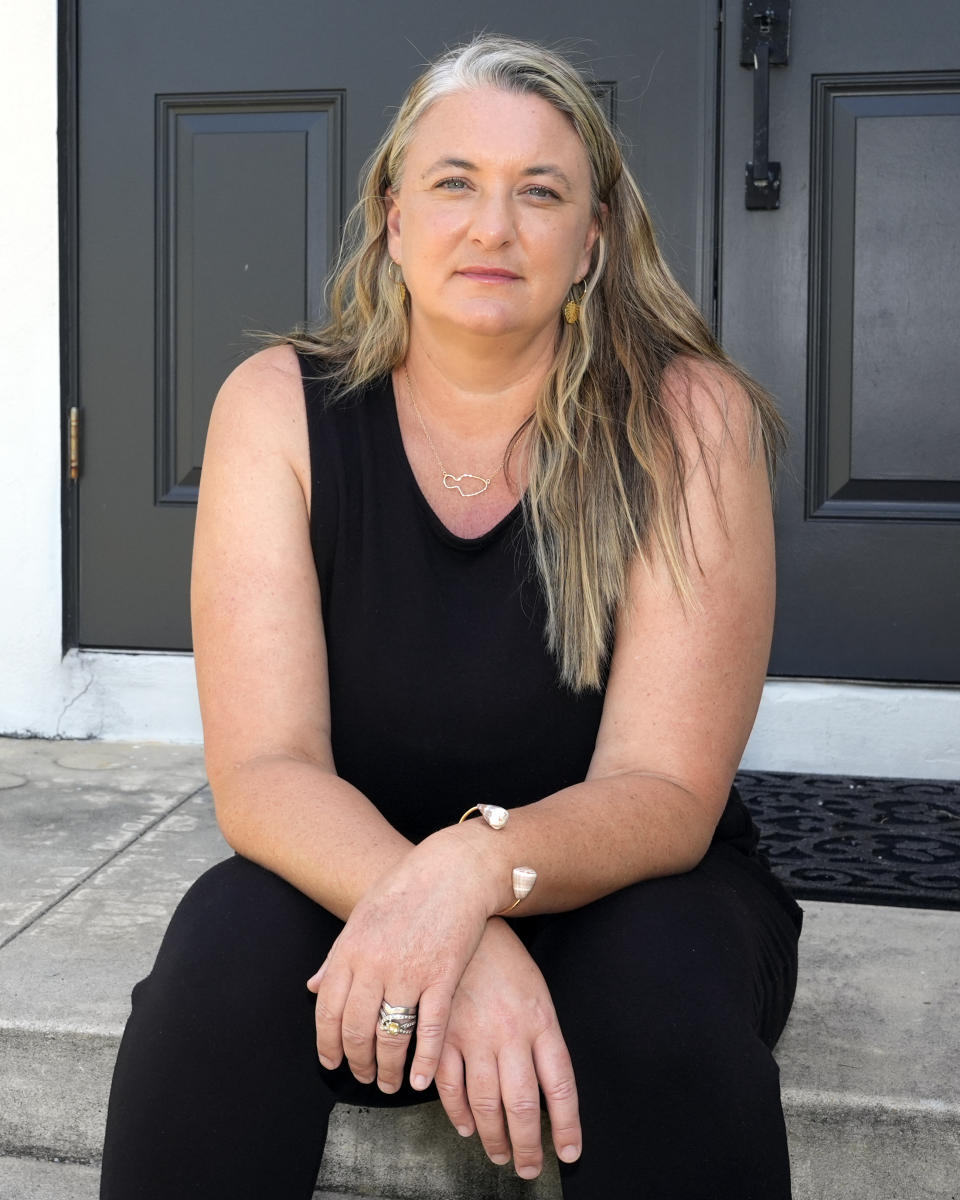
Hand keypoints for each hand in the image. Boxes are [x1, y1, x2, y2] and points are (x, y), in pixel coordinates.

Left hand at [306, 830, 497, 1093]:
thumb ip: (337, 955)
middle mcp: (374, 965)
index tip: (332, 1062)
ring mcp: (409, 972)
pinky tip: (419, 1078)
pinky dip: (424, 1060)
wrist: (453, 870)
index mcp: (349, 949)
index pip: (328, 1010)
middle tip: (364, 1076)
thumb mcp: (362, 916)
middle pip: (356, 1030)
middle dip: (358, 1062)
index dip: (328, 1044)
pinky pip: (429, 1029)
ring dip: (388, 1068)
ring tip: (390, 1083)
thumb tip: (314, 987)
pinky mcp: (442, 977)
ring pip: (390, 1036)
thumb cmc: (407, 887)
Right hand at [435, 918, 581, 1179]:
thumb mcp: (536, 993)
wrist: (464, 922)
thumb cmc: (505, 960)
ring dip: (494, 1137)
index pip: (560, 1086)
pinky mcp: (442, 1032)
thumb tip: (547, 1090)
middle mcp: (510, 1033)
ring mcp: (474, 1034)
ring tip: (500, 1156)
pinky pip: (449, 1084)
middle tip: (530, 1168)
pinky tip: (467, 1127)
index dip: (566, 1125)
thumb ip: (542, 1038)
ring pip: (486, 1102)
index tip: (568, 1153)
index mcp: (541, 1021)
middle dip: (527, 1145)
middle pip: (522, 1104)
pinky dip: (458, 1113)